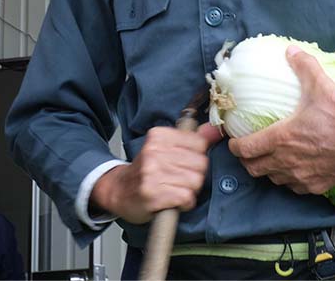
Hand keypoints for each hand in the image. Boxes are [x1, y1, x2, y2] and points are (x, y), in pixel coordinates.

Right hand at [90, 123, 221, 223]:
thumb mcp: (165, 148)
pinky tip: (173, 201)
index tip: (183, 163)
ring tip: (174, 190)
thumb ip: (192, 139)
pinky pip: (186, 198)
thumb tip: (215, 131)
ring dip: (189, 191)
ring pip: (195, 182)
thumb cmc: (146, 171)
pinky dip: (184, 203)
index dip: (196, 157)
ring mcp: (152, 173)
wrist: (119, 191)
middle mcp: (154, 152)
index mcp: (158, 136)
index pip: (199, 143)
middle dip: (195, 176)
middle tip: (178, 179)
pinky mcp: (153, 194)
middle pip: (200, 164)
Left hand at [228, 45, 334, 193]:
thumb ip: (304, 67)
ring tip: (268, 156)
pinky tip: (293, 167)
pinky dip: (287, 178)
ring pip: (273, 179)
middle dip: (246, 160)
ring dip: (266, 169)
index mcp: (282, 139)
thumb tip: (290, 50)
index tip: (234, 139)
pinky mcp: (318, 186)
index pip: (245, 149)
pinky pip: (293, 187)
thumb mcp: (323, 86)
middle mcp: (288, 162)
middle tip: (248, 148)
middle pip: (253, 169)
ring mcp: (302, 177)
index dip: (234, 146)